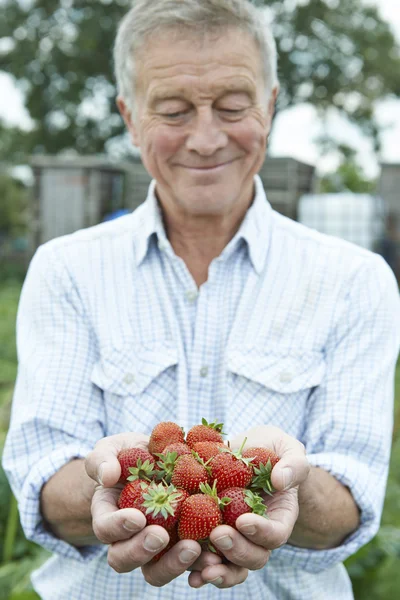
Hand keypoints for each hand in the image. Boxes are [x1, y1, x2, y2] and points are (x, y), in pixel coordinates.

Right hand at [85, 433, 203, 584]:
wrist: (156, 459)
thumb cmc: (128, 453)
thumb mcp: (112, 448)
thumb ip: (102, 459)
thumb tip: (107, 476)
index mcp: (108, 514)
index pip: (105, 529)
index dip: (117, 527)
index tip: (137, 517)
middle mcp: (128, 537)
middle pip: (124, 559)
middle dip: (141, 551)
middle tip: (161, 536)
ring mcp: (156, 544)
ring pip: (156, 570)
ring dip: (174, 563)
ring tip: (194, 548)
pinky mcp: (181, 542)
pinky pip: (189, 561)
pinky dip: (201, 560)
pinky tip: (216, 552)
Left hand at [188, 426, 309, 588]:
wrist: (245, 450)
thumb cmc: (272, 449)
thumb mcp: (289, 449)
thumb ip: (293, 464)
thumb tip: (280, 481)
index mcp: (280, 516)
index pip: (275, 534)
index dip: (261, 531)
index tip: (243, 520)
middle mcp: (258, 534)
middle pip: (254, 556)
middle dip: (237, 550)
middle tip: (218, 535)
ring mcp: (235, 537)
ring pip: (231, 566)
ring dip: (218, 570)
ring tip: (203, 566)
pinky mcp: (210, 533)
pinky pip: (207, 557)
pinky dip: (198, 567)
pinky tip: (189, 574)